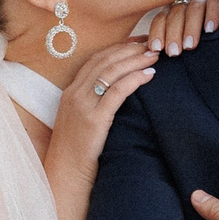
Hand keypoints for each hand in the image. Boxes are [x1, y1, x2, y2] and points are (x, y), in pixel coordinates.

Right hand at [42, 42, 160, 188]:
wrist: (64, 176)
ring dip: (135, 60)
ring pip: (111, 72)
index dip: (117, 48)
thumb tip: (114, 94)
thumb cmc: (76, 154)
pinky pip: (117, 92)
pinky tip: (149, 76)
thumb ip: (92, 105)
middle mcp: (74, 94)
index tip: (136, 43)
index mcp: (70, 92)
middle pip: (105, 61)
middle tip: (151, 44)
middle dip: (130, 50)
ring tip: (154, 56)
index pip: (95, 60)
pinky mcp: (94, 119)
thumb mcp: (80, 122)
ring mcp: (82, 106)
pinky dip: (134, 80)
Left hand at [144, 0, 218, 55]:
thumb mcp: (188, 40)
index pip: (161, 17)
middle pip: (176, 12)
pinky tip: (211, 29)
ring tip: (190, 46)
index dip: (158, 32)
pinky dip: (212, 14)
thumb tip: (143, 51)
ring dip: (191, 27)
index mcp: (175, 8)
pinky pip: (215, 0)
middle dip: (173, 33)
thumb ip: (170, 42)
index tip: (156, 50)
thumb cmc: (211, 39)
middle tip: (174, 53)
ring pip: (194, 6)